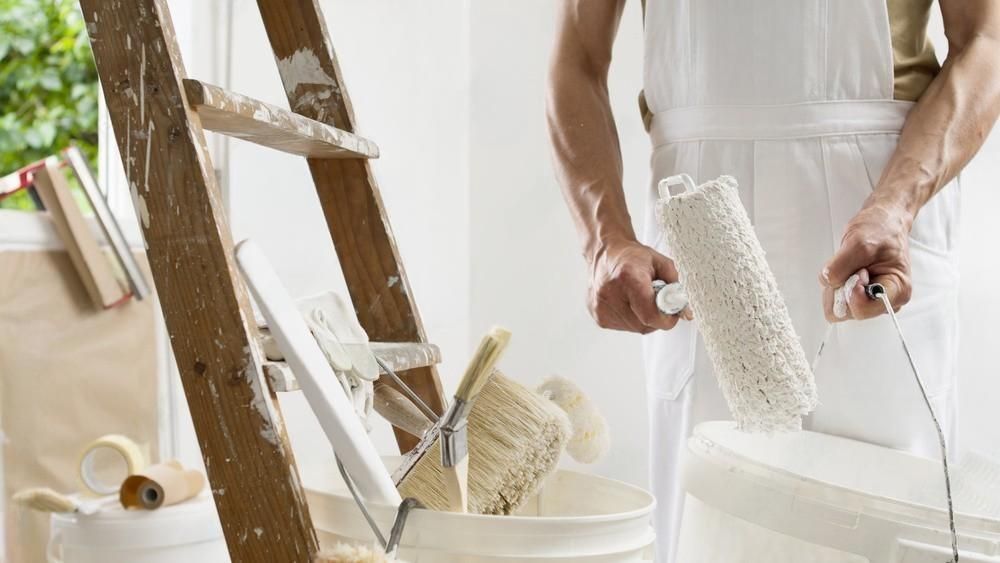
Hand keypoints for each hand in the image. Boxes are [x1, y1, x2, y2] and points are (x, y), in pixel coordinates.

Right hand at [588, 239, 681, 333]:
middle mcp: (610, 295)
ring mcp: (601, 308)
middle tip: (655, 299)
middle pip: (645, 324)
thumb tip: (686, 313)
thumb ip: (676, 286)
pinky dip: (632, 318)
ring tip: (639, 298)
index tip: (672, 313)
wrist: (606, 253)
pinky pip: (625, 327)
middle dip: (657, 316)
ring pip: (636, 328)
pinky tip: (628, 302)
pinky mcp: (598, 316)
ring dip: (644, 318)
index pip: (651, 315)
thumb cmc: (633, 256)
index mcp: (628, 278)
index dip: (666, 319)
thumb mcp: (661, 262)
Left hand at [820, 199, 913, 321]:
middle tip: (853, 267)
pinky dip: (835, 284)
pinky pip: (836, 299)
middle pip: (847, 312)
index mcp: (896, 291)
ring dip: (837, 286)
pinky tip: (847, 270)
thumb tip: (828, 281)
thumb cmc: (881, 230)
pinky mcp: (858, 295)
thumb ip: (841, 265)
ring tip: (852, 266)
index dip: (850, 293)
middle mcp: (885, 301)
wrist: (883, 223)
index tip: (856, 272)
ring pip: (839, 307)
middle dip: (841, 289)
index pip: (862, 311)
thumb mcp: (859, 242)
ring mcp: (870, 299)